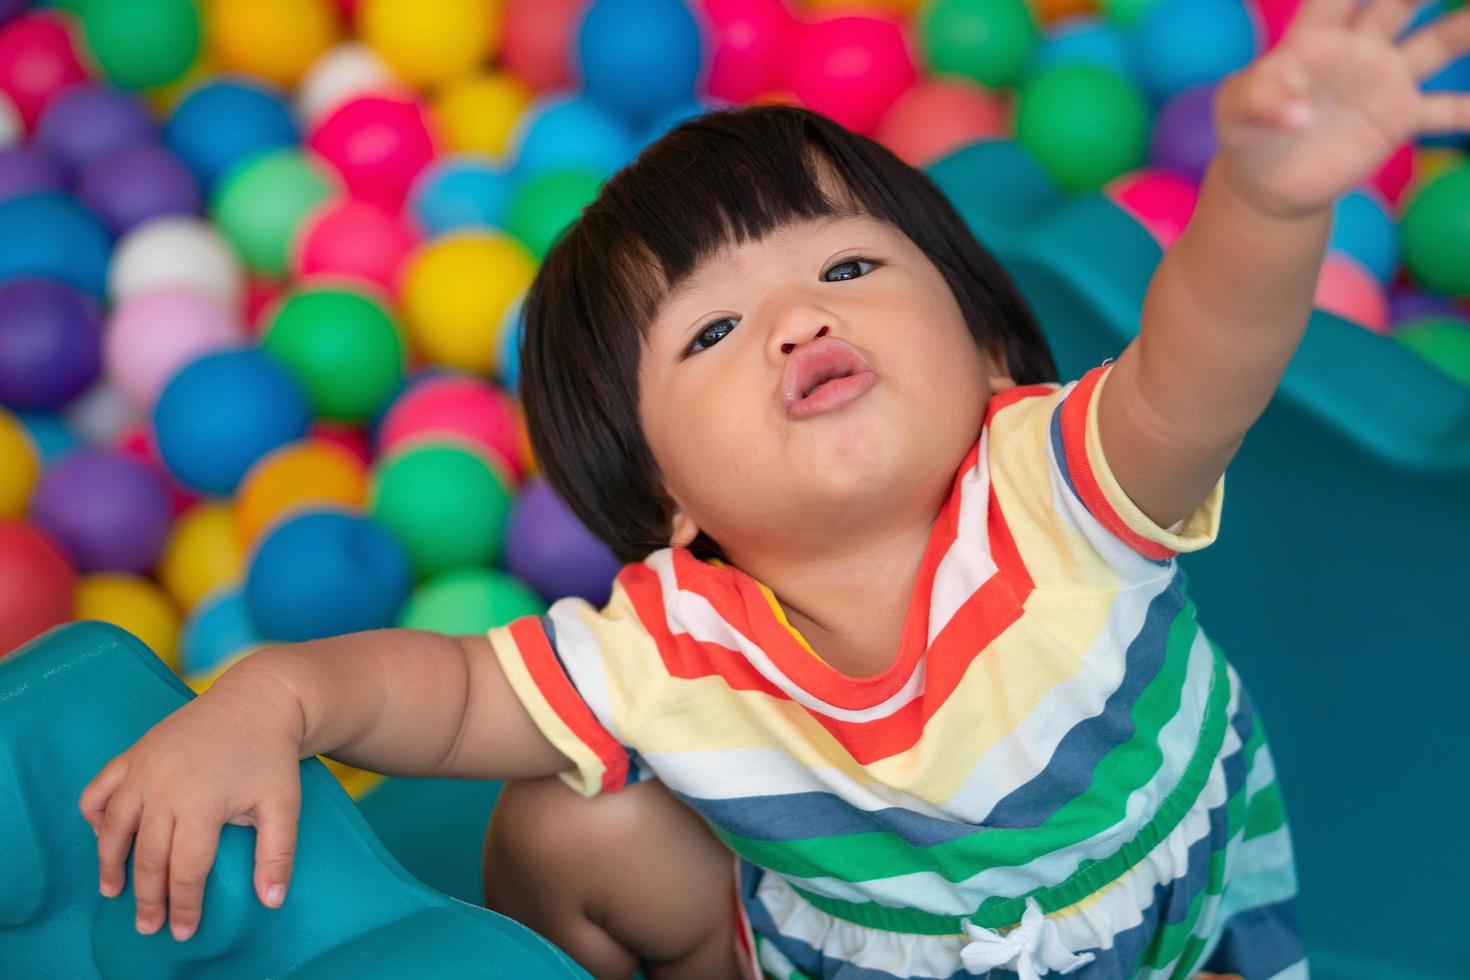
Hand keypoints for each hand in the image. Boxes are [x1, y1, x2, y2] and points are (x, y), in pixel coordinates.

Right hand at [78, 678, 304, 942]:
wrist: (259, 698)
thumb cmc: (271, 754)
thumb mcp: (284, 804)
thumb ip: (277, 854)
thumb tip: (272, 901)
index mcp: (201, 804)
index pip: (186, 869)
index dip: (184, 904)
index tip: (182, 931)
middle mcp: (164, 788)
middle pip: (148, 856)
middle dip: (147, 897)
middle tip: (148, 926)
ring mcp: (144, 768)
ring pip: (113, 827)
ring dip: (109, 862)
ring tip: (112, 890)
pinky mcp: (135, 752)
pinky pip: (100, 788)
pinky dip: (94, 813)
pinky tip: (101, 834)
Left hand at [1213, 0, 1469, 216]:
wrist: (1266, 182)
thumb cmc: (1246, 132)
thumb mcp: (1237, 113)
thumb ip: (1262, 103)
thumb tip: (1298, 116)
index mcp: (1316, 32)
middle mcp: (1359, 46)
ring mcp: (1383, 79)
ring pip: (1440, 42)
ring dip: (1465, 29)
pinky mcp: (1397, 118)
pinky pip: (1443, 111)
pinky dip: (1467, 111)